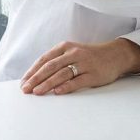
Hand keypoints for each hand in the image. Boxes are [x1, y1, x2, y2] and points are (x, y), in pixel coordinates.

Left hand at [19, 39, 139, 95]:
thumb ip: (57, 61)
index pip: (44, 59)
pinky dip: (66, 87)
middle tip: (26, 89)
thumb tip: (37, 76)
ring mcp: (84, 64)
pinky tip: (57, 92)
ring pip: (61, 74)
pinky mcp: (93, 74)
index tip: (23, 82)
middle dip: (36, 79)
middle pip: (50, 67)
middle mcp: (73, 53)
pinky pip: (77, 81)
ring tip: (37, 92)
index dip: (32, 71)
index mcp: (65, 47)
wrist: (115, 55)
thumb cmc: (89, 56)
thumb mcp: (72, 52)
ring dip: (47, 84)